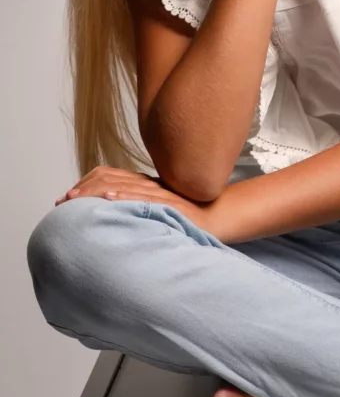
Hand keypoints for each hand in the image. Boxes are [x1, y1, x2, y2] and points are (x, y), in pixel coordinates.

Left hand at [54, 167, 218, 234]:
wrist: (219, 215)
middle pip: (109, 178)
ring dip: (95, 192)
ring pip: (121, 186)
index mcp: (143, 184)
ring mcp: (159, 193)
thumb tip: (108, 221)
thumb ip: (134, 210)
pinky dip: (124, 197)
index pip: (107, 175)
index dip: (84, 184)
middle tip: (63, 202)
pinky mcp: (169, 204)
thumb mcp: (155, 211)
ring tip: (76, 199)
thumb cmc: (187, 218)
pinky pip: (144, 197)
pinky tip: (109, 200)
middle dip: (83, 189)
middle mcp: (148, 184)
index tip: (66, 199)